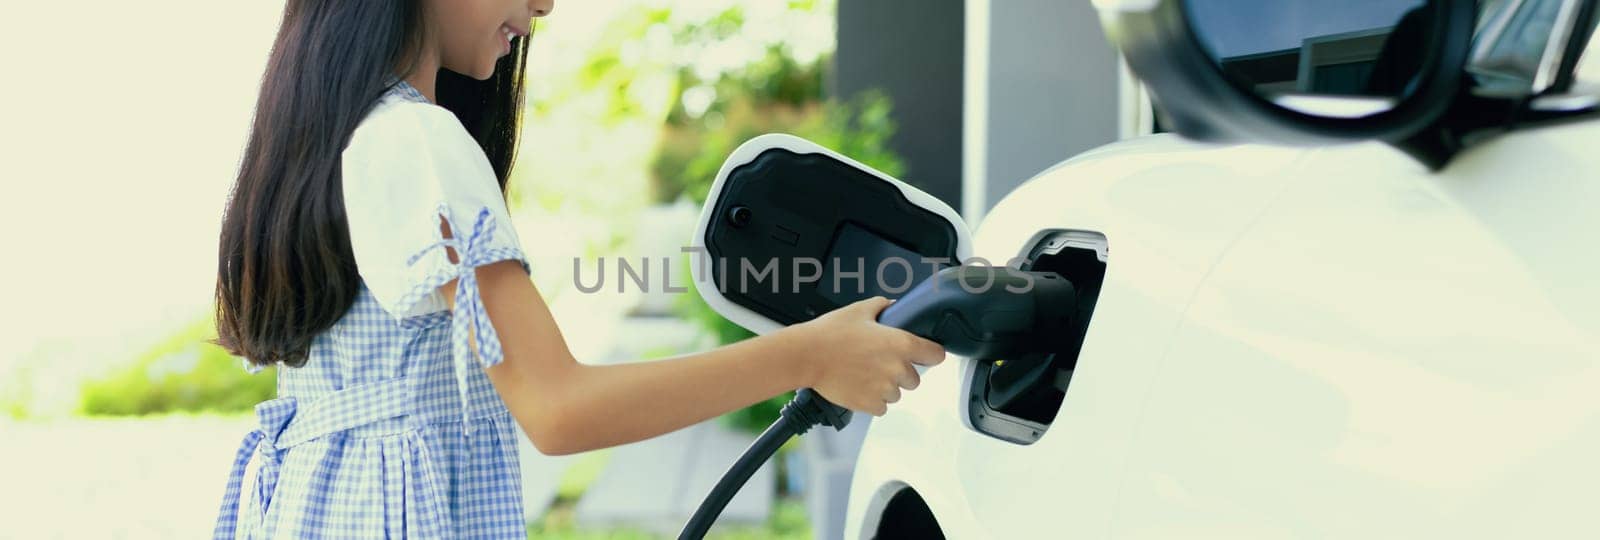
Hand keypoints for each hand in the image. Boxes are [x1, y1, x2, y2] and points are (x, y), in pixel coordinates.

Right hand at [784, 297, 946, 415]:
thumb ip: (883, 307)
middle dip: (901, 373)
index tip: (925, 355)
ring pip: (897, 394)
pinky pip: (881, 407)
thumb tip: (893, 306)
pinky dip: (872, 400)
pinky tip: (858, 386)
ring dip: (886, 387)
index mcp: (900, 344)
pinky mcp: (870, 405)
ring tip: (864, 374)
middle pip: (915, 379)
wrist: (806, 356)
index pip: (936, 355)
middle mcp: (897, 369)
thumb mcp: (859, 310)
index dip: (930, 354)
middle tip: (879, 363)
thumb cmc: (830, 333)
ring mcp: (884, 390)